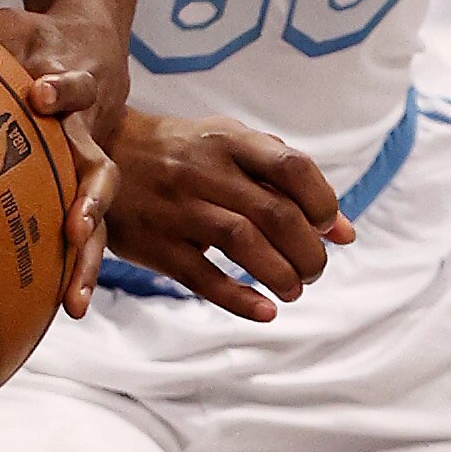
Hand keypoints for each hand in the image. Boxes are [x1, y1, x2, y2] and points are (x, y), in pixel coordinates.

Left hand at [0, 6, 128, 316]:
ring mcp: (93, 165)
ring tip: (73, 303)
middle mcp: (91, 130)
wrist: (95, 48)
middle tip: (75, 225)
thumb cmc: (33, 39)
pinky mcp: (86, 193)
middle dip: (91, 199)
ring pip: (98, 217)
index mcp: (74, 80)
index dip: (63, 89)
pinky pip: (83, 236)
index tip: (41, 95)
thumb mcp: (2, 25)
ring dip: (87, 258)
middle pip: (101, 169)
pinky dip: (71, 272)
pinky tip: (57, 312)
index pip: (74, 83)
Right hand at [105, 111, 347, 321]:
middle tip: (314, 271)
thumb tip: (346, 233)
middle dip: (308, 252)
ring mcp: (178, 207)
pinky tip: (265, 310)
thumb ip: (287, 183)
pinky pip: (203, 276)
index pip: (293, 167)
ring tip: (293, 290)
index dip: (322, 202)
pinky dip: (239, 298)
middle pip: (276, 214)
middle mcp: (205, 170)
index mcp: (230, 140)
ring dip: (281, 274)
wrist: (104, 151)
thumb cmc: (185, 153)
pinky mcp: (155, 244)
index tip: (327, 227)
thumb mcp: (233, 149)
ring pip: (244, 242)